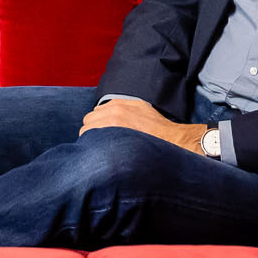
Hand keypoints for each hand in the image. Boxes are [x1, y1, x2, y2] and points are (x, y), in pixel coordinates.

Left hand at [77, 95, 210, 154]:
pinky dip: (94, 147)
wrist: (171, 139)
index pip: (95, 113)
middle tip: (102, 142)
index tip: (103, 133)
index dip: (98, 124)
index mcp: (118, 105)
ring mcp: (112, 125)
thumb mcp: (141, 108)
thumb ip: (123, 107)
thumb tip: (107, 112)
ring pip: (86, 131)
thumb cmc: (157, 128)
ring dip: (91, 139)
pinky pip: (92, 141)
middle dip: (92, 131)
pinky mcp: (113, 138)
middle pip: (88, 121)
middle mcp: (113, 112)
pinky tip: (103, 153)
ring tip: (103, 149)